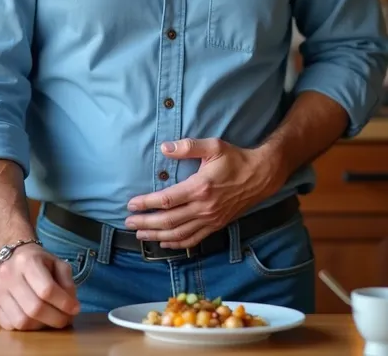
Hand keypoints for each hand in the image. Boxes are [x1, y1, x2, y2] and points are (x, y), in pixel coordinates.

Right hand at [0, 243, 79, 330]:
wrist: (12, 255)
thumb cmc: (38, 261)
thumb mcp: (57, 263)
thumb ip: (67, 282)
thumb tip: (71, 306)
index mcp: (27, 261)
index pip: (47, 289)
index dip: (63, 303)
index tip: (75, 309)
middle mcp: (8, 275)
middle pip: (34, 308)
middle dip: (55, 319)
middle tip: (66, 320)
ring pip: (22, 321)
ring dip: (41, 325)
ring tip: (50, 319)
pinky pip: (10, 325)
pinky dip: (26, 327)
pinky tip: (34, 318)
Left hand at [125, 138, 283, 248]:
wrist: (260, 176)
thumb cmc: (235, 159)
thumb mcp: (213, 146)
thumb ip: (188, 146)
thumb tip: (164, 147)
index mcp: (200, 187)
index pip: (166, 200)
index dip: (146, 204)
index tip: (131, 205)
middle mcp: (203, 207)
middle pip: (168, 221)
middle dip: (146, 223)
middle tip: (129, 223)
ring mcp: (210, 219)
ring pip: (178, 234)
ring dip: (157, 236)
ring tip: (140, 235)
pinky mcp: (216, 225)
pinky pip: (193, 240)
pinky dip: (177, 244)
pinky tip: (165, 243)